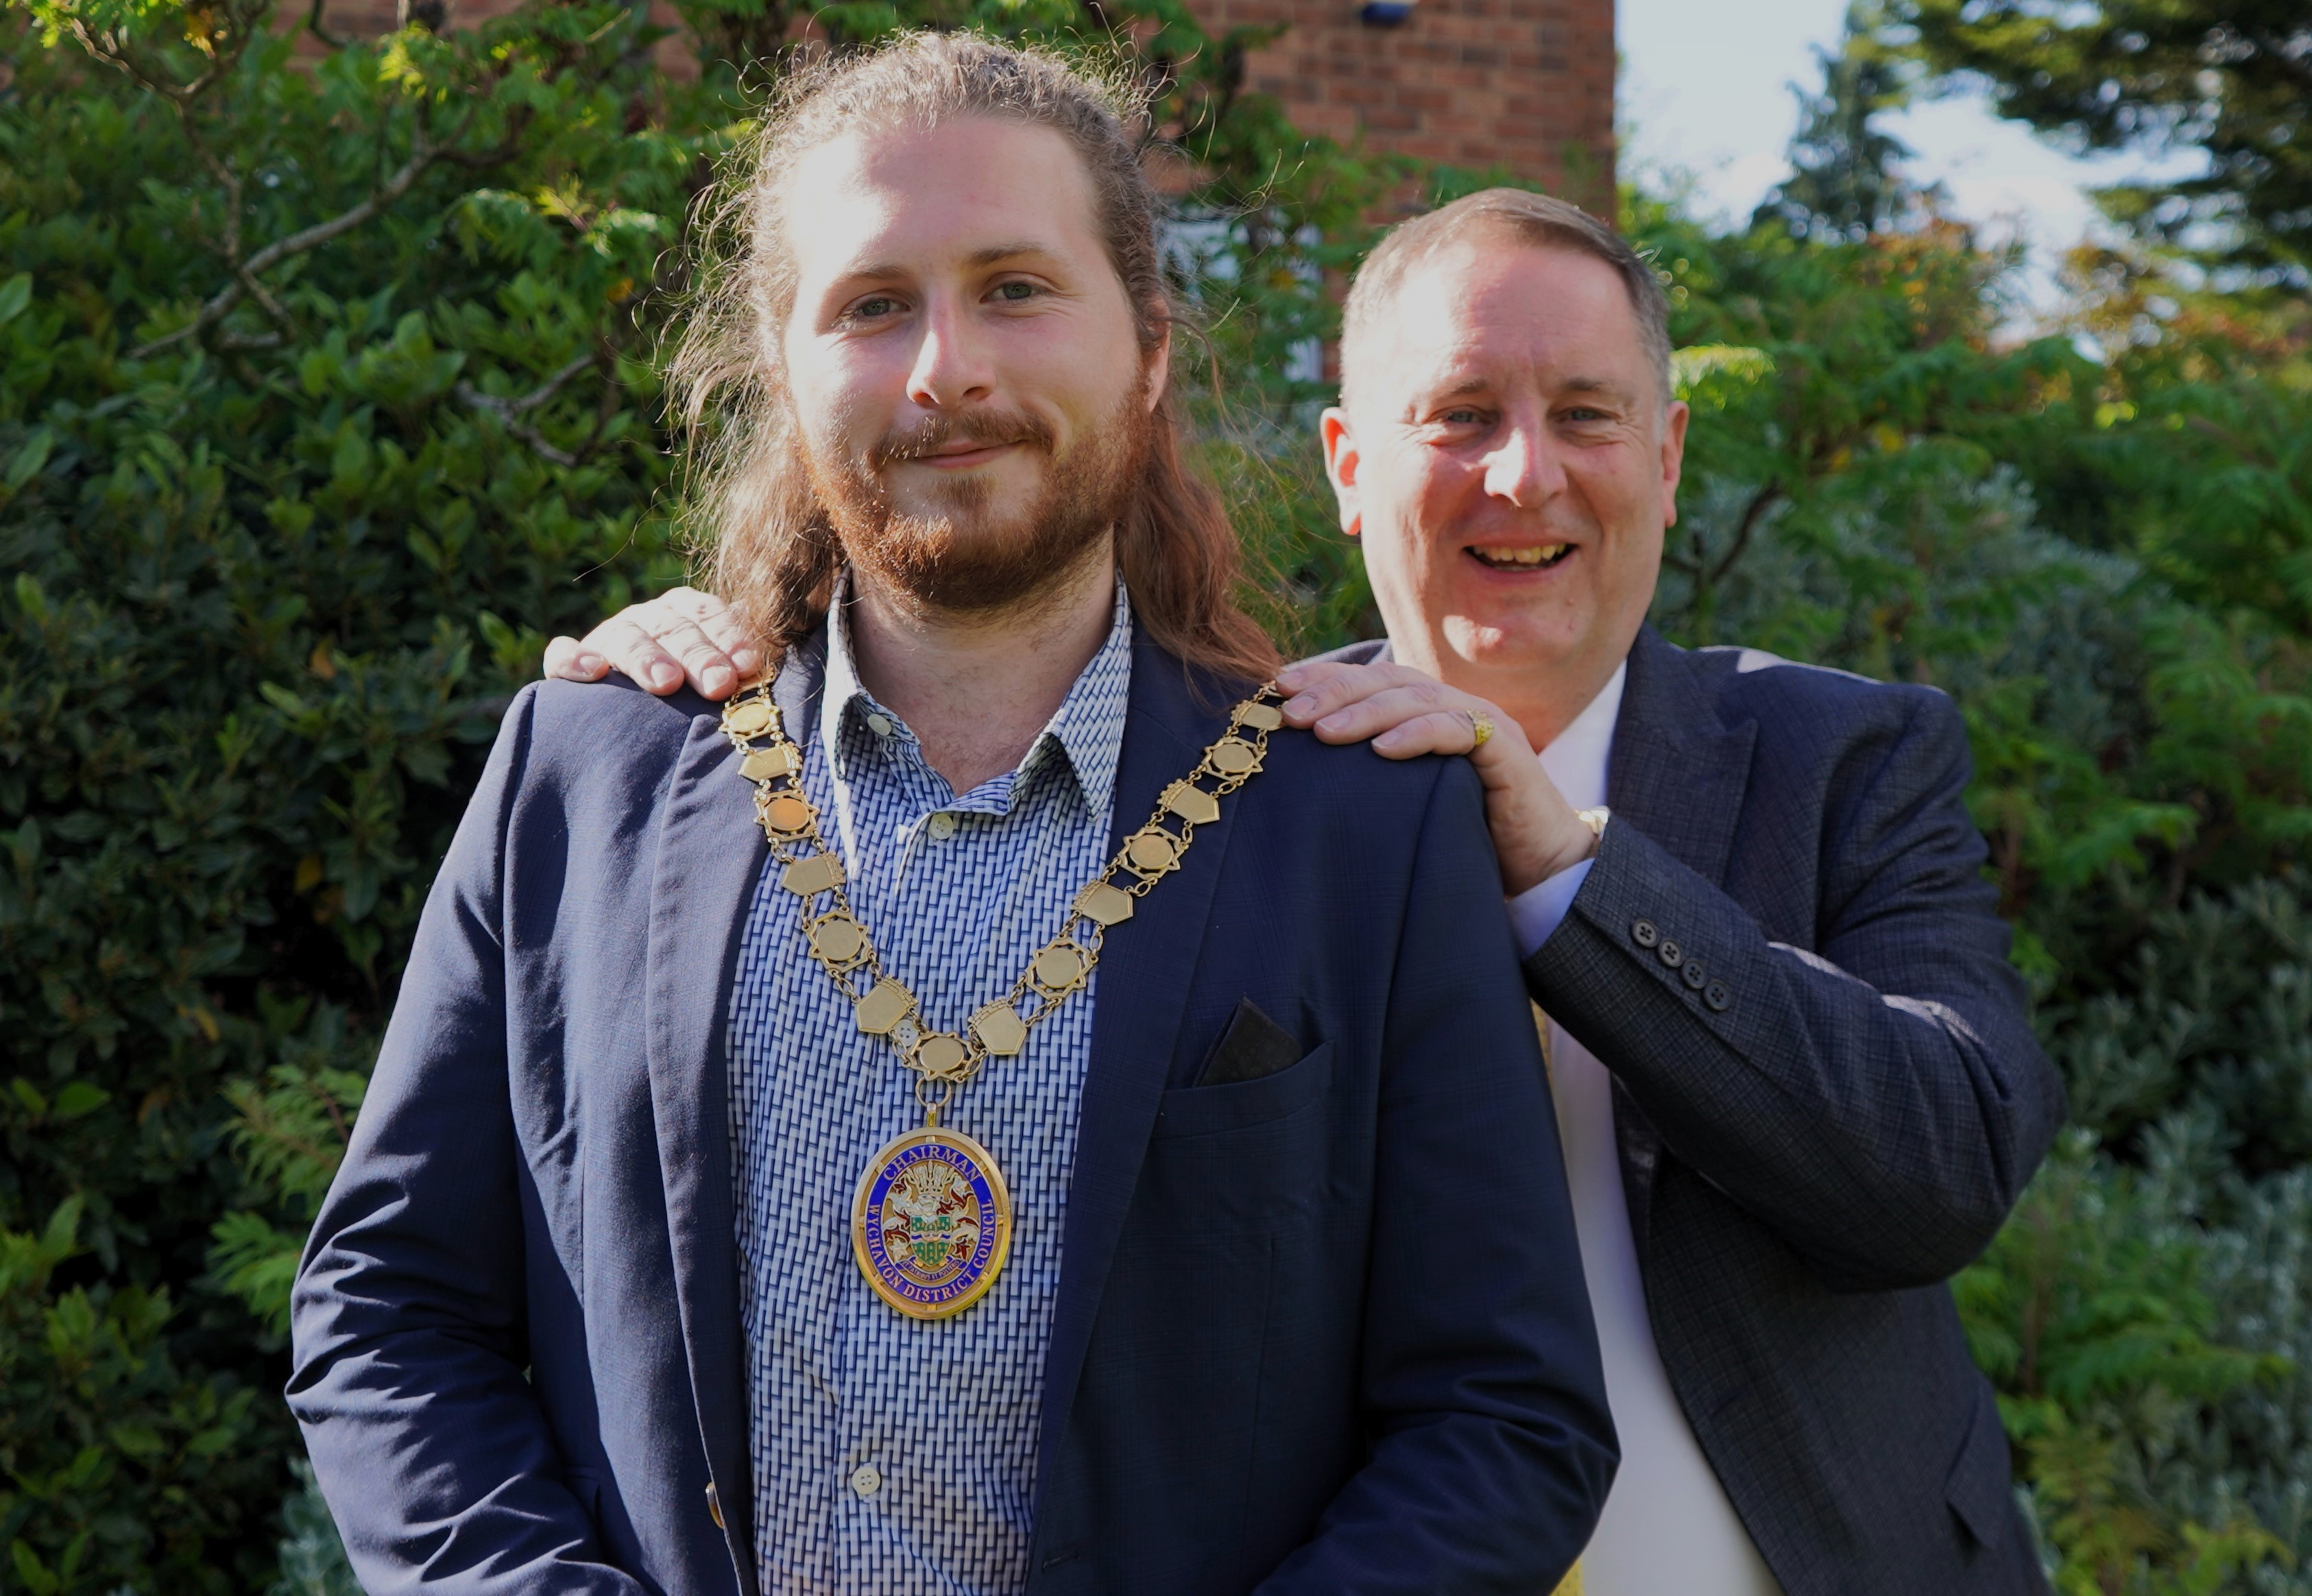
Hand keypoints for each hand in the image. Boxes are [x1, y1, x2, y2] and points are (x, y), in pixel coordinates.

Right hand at [542, 586, 762, 699]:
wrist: (636, 719)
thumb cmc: (697, 699)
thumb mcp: (723, 677)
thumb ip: (741, 664)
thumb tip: (764, 656)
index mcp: (687, 613)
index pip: (709, 615)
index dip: (729, 637)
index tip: (747, 666)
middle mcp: (650, 618)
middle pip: (674, 629)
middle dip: (698, 655)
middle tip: (717, 684)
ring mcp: (610, 636)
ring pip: (627, 638)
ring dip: (647, 657)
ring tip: (666, 682)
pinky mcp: (571, 661)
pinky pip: (564, 655)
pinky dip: (575, 660)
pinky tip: (594, 673)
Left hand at [1274, 659, 1595, 895]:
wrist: (1543, 867)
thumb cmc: (1467, 833)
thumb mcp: (1406, 800)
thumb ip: (1370, 779)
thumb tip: (1300, 781)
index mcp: (1429, 711)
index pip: (1371, 679)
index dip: (1325, 678)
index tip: (1277, 688)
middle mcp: (1456, 707)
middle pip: (1388, 681)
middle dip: (1335, 691)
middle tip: (1290, 711)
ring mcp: (1484, 724)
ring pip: (1418, 700)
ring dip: (1366, 712)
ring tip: (1322, 731)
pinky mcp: (1507, 752)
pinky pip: (1458, 731)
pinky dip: (1418, 734)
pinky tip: (1382, 749)